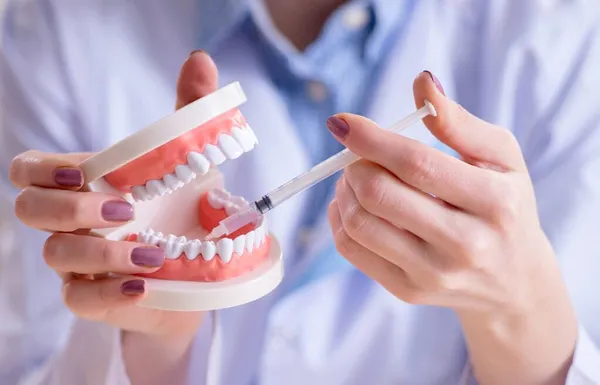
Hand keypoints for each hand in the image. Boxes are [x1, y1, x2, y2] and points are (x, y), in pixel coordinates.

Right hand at [10, 50, 218, 384]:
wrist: (201, 270)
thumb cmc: (184, 211)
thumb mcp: (192, 161)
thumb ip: (189, 112)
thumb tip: (200, 59)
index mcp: (86, 185)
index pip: (31, 171)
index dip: (42, 168)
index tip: (83, 170)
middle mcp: (74, 223)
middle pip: (29, 211)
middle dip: (68, 209)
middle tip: (124, 211)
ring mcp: (80, 264)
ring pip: (56, 256)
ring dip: (102, 254)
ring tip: (154, 255)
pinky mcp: (96, 299)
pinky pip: (79, 301)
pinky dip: (109, 292)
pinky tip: (144, 285)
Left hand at [327, 71, 577, 383]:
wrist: (514, 281)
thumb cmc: (505, 206)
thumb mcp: (501, 157)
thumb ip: (460, 121)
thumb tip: (421, 81)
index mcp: (494, 202)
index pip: (417, 164)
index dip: (371, 138)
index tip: (340, 122)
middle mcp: (465, 245)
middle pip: (380, 195)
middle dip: (355, 164)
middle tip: (358, 154)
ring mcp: (433, 274)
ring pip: (359, 223)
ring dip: (344, 190)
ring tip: (356, 177)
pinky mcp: (408, 290)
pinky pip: (351, 249)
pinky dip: (339, 218)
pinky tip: (353, 204)